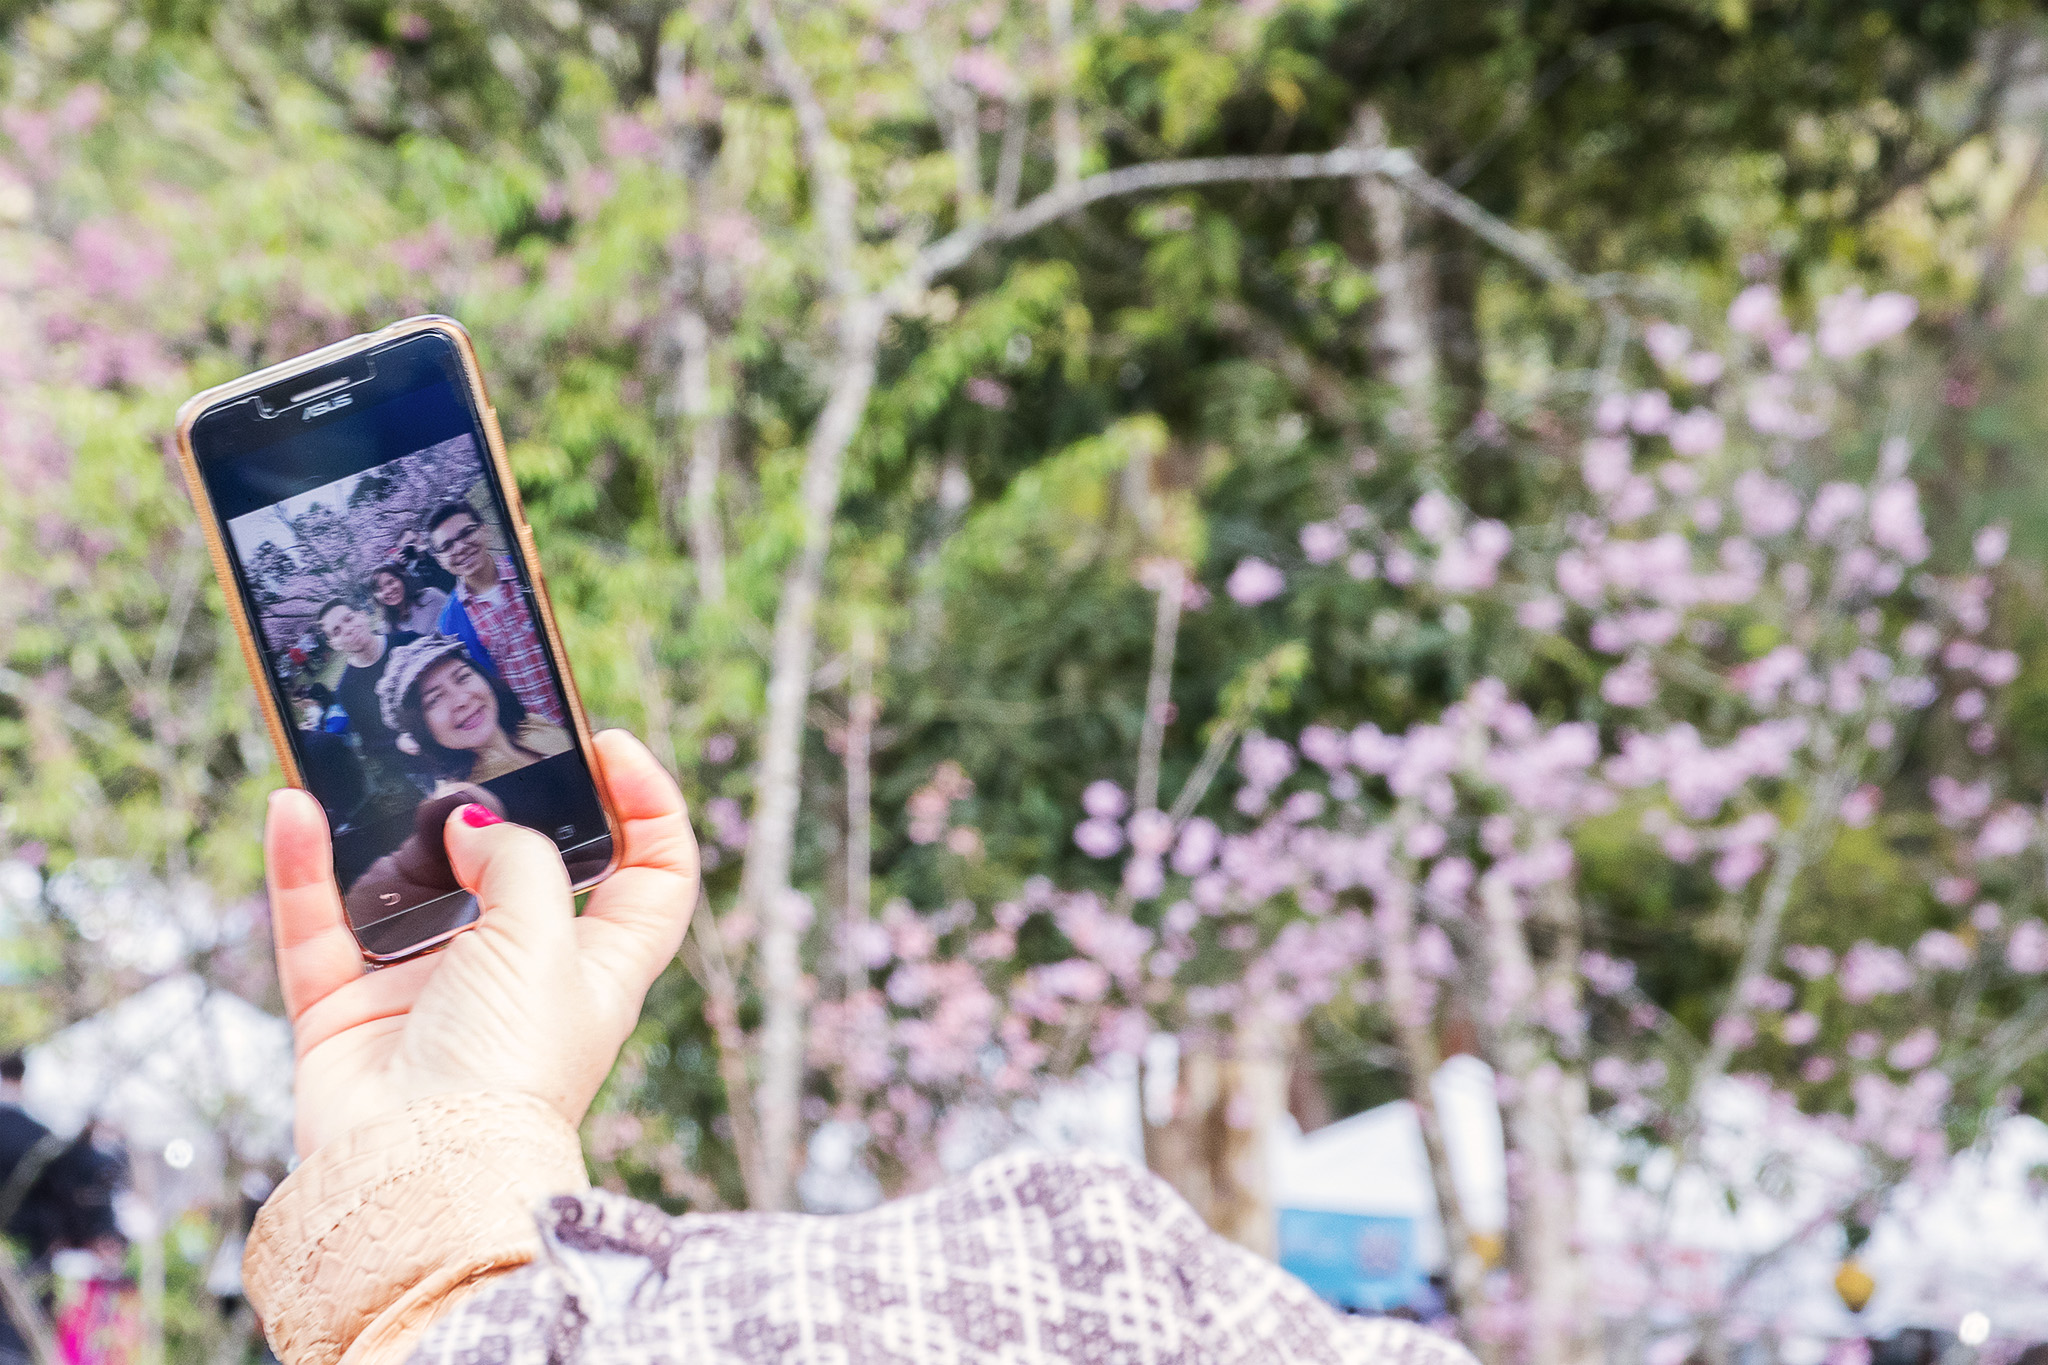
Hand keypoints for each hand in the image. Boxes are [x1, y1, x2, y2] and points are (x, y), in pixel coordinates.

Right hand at [265, 730, 699, 1157]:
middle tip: (478, 737)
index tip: (609, 747)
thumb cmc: (507, 1071)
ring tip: (381, 762)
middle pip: (520, 868)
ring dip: (387, 830)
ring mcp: (430, 992)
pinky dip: (303, 868)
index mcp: (597, 965)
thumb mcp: (546, 944)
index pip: (652, 874)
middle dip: (500, 804)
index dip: (647, 806)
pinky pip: (319, 925)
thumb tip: (474, 825)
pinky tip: (295, 807)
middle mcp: (518, 972)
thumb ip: (522, 864)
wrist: (414, 1180)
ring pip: (407, 888)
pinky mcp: (348, 1013)